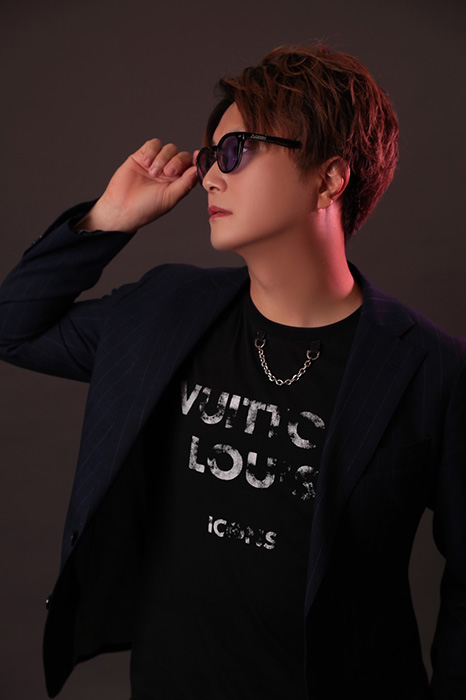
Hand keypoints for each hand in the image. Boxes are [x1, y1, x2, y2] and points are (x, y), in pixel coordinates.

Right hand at [77, 139, 198, 232]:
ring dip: (163, 158)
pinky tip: (146, 163)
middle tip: (167, 172)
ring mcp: (155, 163)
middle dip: (177, 161)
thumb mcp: (170, 197)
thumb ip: (186, 183)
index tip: (196, 155)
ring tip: (153, 172)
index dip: (195, 160)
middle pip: (181, 155)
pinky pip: (153, 144)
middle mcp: (168, 172)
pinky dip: (152, 151)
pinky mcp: (142, 156)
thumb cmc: (146, 208)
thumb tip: (198, 169)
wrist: (122, 208)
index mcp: (178, 182)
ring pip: (168, 148)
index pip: (191, 167)